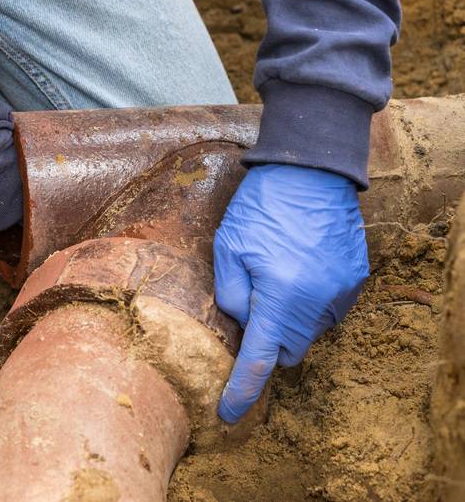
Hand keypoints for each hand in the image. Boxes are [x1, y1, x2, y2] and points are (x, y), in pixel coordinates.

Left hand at [214, 163, 368, 422]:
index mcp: (278, 296)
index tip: (229, 414)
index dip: (241, 392)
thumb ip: (230, 294)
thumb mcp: (227, 246)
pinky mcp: (355, 279)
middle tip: (251, 304)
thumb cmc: (261, 205)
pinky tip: (298, 268)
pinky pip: (328, 309)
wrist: (311, 169)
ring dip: (289, 319)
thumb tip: (242, 324)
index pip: (258, 360)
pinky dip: (310, 302)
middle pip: (287, 349)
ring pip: (308, 330)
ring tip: (277, 274)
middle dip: (266, 340)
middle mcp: (315, 301)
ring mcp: (340, 292)